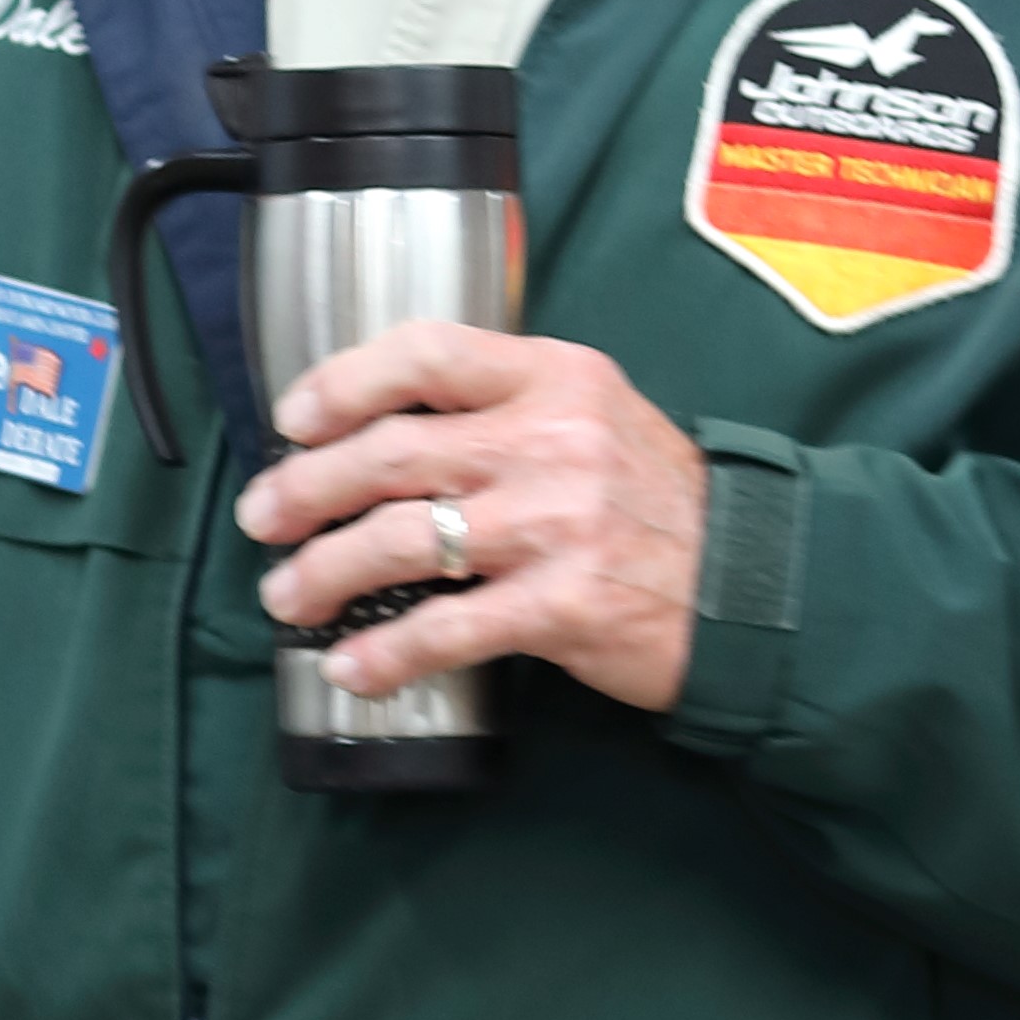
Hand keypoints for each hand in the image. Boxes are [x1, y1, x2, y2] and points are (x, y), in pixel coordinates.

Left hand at [234, 321, 707, 714]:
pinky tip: (351, 666)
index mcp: (558, 379)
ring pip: (403, 539)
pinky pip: (447, 629)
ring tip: (287, 596)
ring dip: (325, 571)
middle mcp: (554, 441)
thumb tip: (375, 430)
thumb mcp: (594, 418)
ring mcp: (559, 524)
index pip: (428, 354)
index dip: (344, 382)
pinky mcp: (564, 605)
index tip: (294, 419)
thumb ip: (503, 407)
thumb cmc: (656, 503)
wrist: (755, 587)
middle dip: (307, 488)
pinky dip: (386, 653)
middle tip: (264, 518)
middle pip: (393, 452)